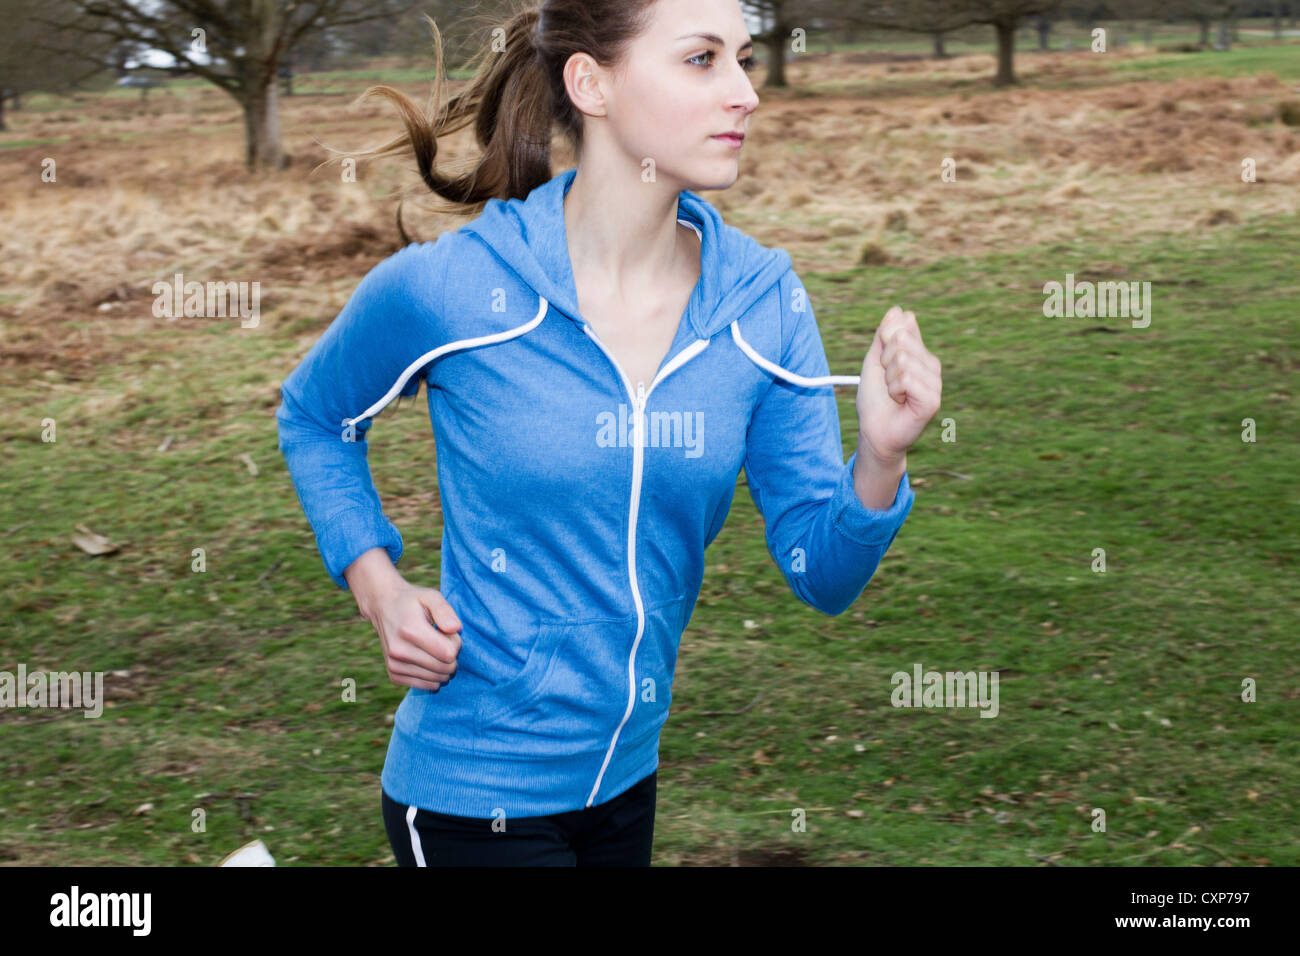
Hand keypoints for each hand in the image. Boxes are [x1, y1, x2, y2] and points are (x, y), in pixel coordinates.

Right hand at [361, 577, 462, 690]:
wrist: (384, 607)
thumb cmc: (413, 601)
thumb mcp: (431, 596)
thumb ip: (445, 610)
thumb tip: (456, 629)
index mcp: (410, 631)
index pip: (449, 654)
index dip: (456, 644)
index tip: (448, 633)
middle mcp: (399, 651)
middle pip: (444, 669)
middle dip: (451, 656)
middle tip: (441, 640)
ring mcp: (394, 665)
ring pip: (436, 680)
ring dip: (442, 666)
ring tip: (433, 648)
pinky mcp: (394, 675)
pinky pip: (426, 686)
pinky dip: (432, 675)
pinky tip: (426, 658)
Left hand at [856, 306, 941, 463]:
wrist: (874, 431)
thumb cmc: (875, 399)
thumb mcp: (874, 361)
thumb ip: (884, 335)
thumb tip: (899, 310)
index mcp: (920, 353)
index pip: (902, 326)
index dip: (883, 344)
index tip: (883, 364)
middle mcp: (932, 365)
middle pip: (901, 340)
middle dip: (884, 362)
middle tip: (888, 383)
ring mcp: (935, 382)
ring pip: (903, 360)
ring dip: (889, 380)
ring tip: (894, 394)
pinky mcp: (933, 399)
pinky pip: (907, 378)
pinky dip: (895, 391)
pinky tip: (901, 402)